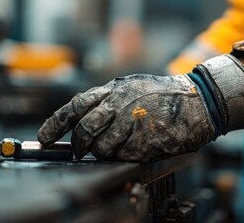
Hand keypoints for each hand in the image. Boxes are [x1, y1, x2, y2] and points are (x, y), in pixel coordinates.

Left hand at [37, 74, 215, 161]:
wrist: (198, 101)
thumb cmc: (165, 96)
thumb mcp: (133, 86)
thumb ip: (108, 99)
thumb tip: (82, 119)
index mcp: (114, 89)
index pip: (75, 106)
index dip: (55, 123)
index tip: (44, 137)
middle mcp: (120, 104)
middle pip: (85, 130)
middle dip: (79, 145)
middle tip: (80, 151)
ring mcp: (132, 123)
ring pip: (101, 148)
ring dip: (103, 152)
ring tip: (117, 146)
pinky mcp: (145, 141)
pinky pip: (123, 156)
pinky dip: (124, 155)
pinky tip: (136, 146)